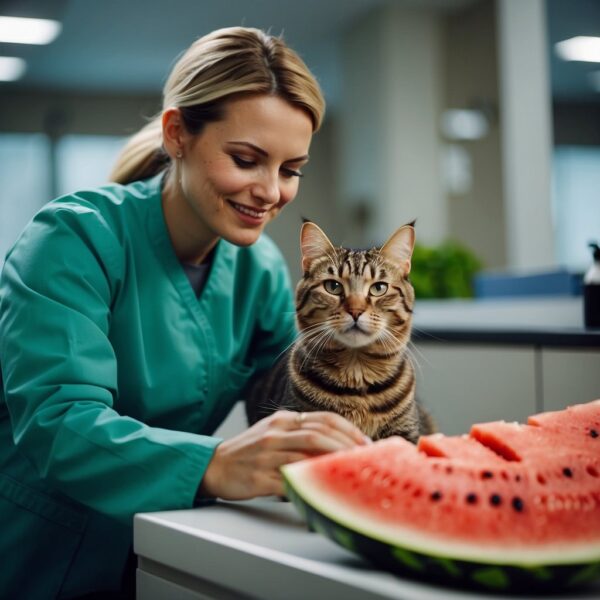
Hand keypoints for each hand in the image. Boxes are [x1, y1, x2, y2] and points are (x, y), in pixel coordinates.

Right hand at [200, 410, 369, 499]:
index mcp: (283, 419)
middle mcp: (276, 433)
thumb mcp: (275, 432)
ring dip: (333, 465)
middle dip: (347, 447)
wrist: (215, 465)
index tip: (366, 443)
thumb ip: (301, 434)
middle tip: (366, 459)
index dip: (348, 430)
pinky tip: (325, 491)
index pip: (323, 419)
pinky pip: (290, 481)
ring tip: (352, 474)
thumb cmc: (251, 450)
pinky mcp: (260, 477)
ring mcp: (267, 454)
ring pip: (306, 456)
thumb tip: (338, 445)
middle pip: (318, 435)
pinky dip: (309, 485)